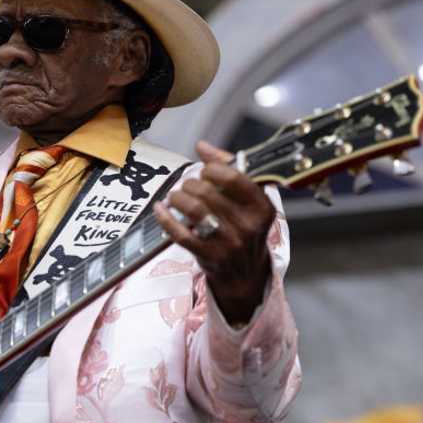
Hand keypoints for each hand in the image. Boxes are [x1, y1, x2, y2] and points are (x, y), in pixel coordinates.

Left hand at [153, 140, 274, 324]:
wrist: (245, 276)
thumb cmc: (244, 230)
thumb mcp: (248, 202)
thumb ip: (229, 170)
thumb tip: (203, 146)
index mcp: (261, 207)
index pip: (234, 177)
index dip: (212, 168)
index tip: (205, 170)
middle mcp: (247, 226)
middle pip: (208, 192)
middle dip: (190, 183)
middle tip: (187, 186)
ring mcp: (228, 243)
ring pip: (194, 210)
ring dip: (178, 197)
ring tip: (176, 196)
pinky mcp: (209, 257)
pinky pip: (181, 233)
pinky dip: (165, 218)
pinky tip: (160, 209)